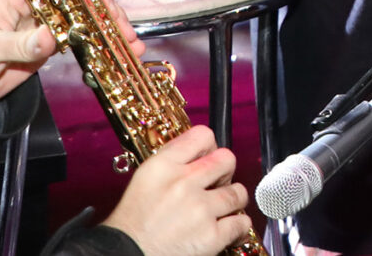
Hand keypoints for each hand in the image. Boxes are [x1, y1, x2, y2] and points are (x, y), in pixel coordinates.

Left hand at [0, 0, 142, 108]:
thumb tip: (50, 37)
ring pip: (88, 20)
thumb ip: (17, 43)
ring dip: (111, 33)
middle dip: (108, 14)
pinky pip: (82, 41)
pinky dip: (102, 48)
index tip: (106, 9)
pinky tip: (118, 56)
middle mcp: (37, 1)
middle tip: (127, 34)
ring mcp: (46, 23)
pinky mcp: (50, 45)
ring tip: (132, 48)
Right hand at [102, 125, 249, 255]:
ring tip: (220, 210)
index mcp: (162, 167)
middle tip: (217, 185)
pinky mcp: (211, 236)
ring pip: (238, 192)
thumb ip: (172, 162)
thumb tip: (201, 152)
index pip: (202, 135)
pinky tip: (226, 229)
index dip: (210, 146)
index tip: (209, 157)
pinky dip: (237, 227)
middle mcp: (183, 184)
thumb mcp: (143, 181)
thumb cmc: (130, 225)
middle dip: (225, 173)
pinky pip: (241, 223)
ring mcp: (200, 210)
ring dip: (232, 201)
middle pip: (227, 160)